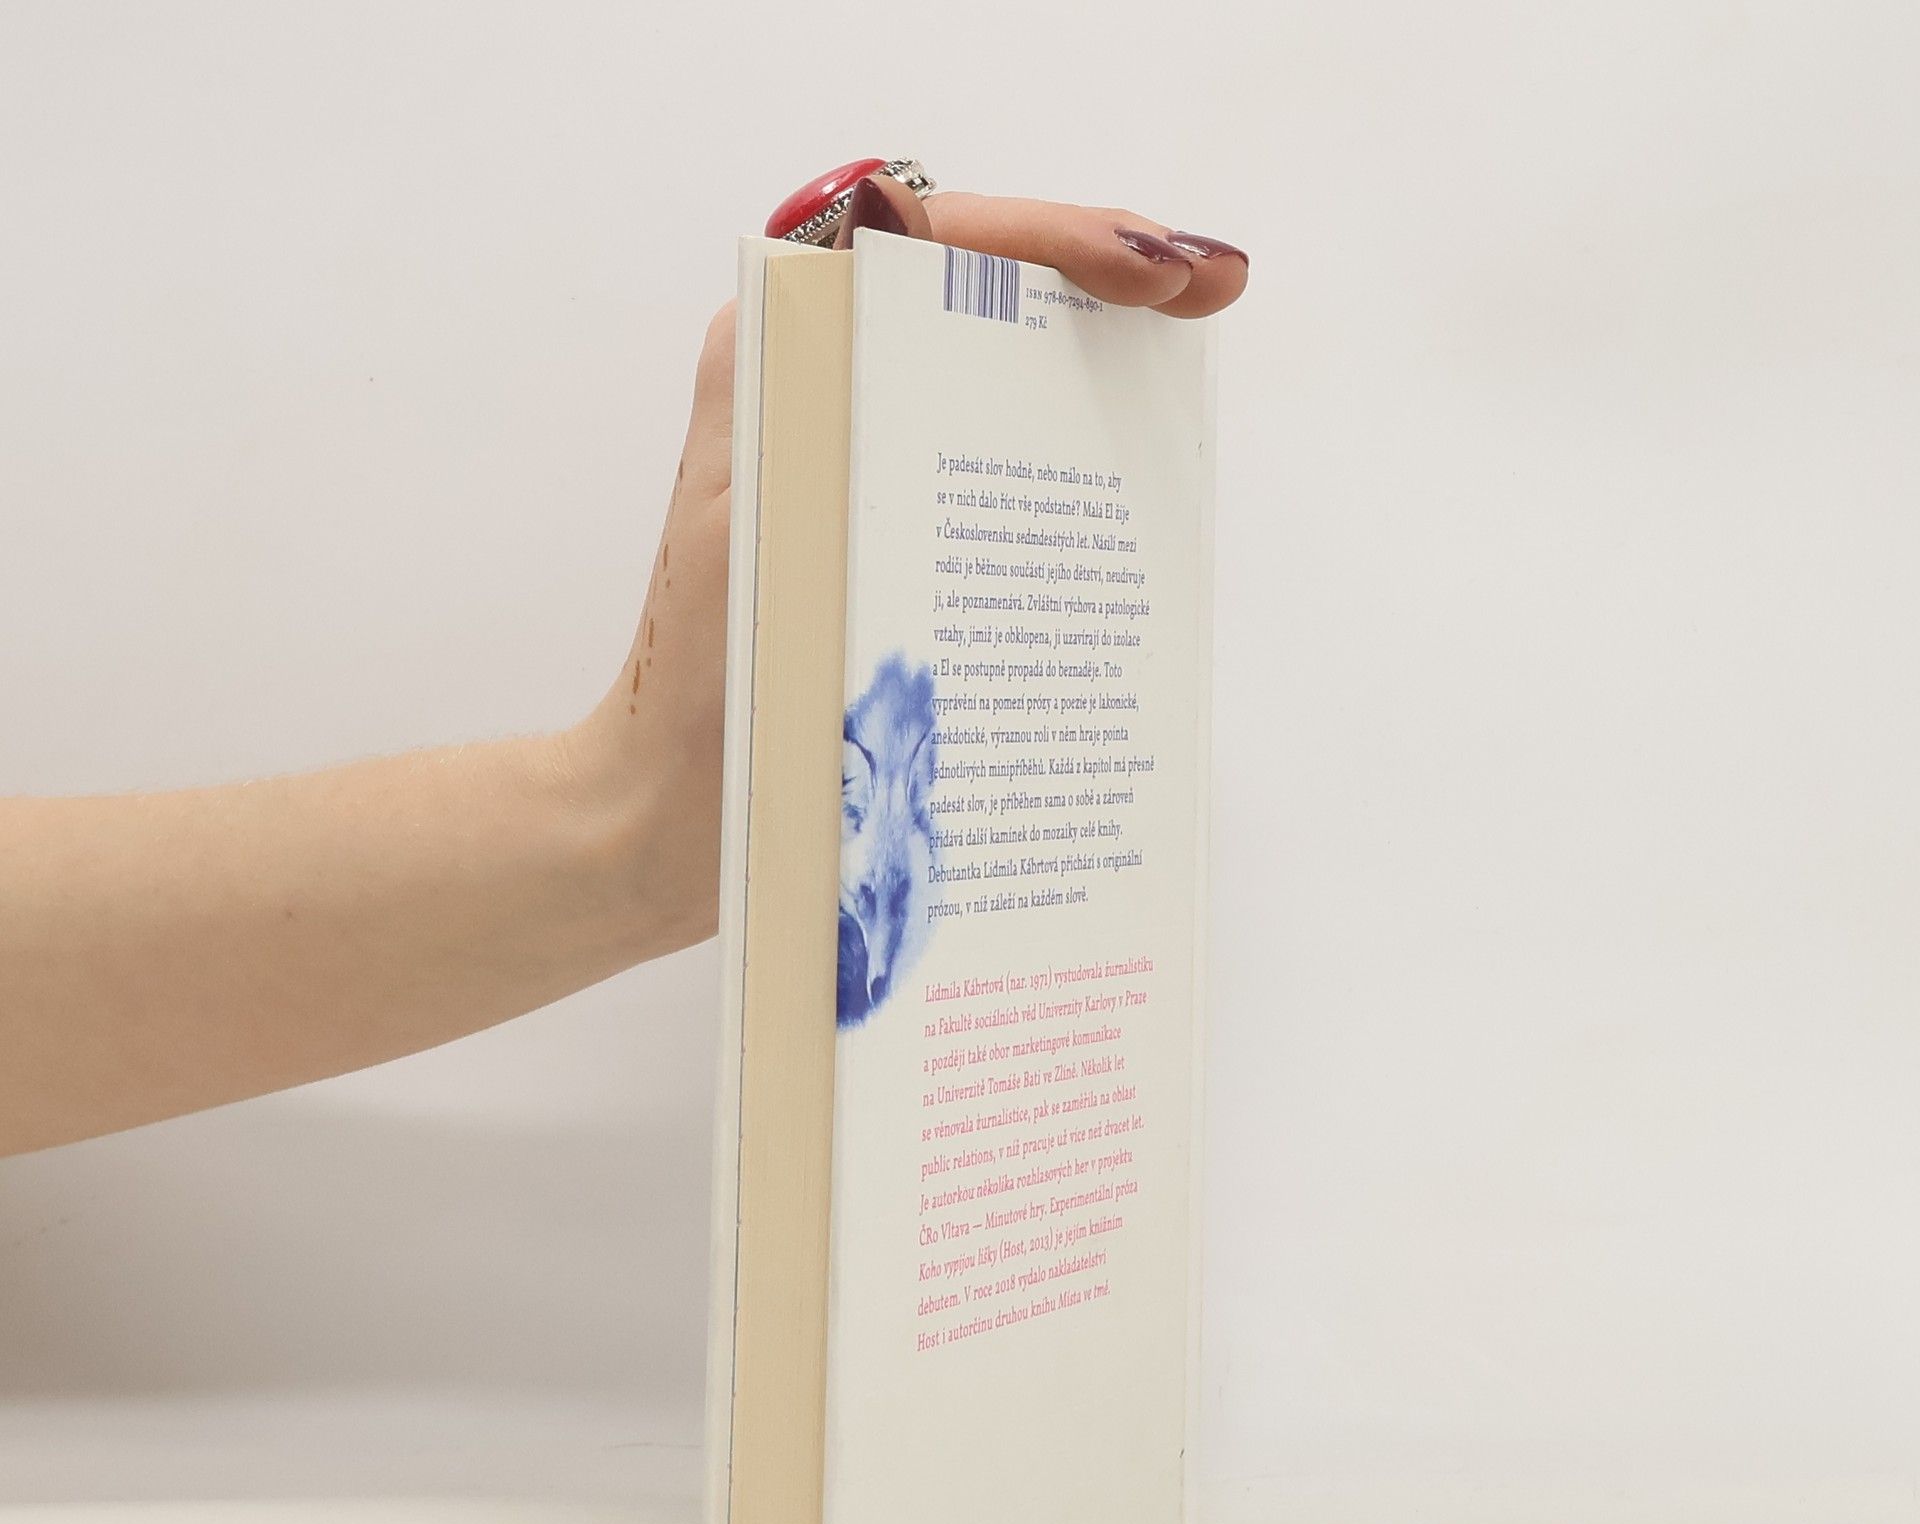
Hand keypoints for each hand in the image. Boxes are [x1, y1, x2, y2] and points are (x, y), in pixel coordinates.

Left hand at [564, 172, 1249, 950]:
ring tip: (1192, 333)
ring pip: (999, 365)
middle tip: (1211, 283)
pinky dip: (1072, 449)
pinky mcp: (894, 533)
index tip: (1153, 270)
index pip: (929, 243)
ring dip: (1100, 346)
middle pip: (981, 285)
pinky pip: (995, 465)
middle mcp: (824, 390)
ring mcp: (869, 461)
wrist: (673, 814)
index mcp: (779, 361)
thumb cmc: (695, 692)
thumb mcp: (750, 536)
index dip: (1053, 238)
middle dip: (1104, 267)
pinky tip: (1140, 464)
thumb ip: (807, 413)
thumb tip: (909, 302)